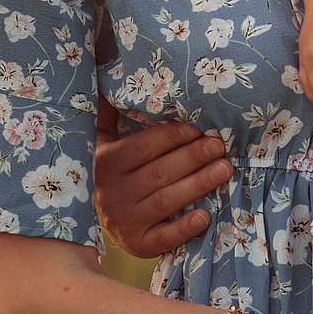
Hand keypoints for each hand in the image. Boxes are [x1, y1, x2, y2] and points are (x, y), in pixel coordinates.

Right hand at [92, 110, 228, 258]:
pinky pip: (163, 238)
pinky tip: (205, 217)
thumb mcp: (101, 138)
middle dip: (192, 157)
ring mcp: (125, 221)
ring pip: (165, 202)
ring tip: (224, 170)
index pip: (143, 147)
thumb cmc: (110, 168)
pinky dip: (184, 229)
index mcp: (107, 163)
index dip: (172, 136)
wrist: (88, 218)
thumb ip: (109, 110)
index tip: (199, 127)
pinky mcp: (137, 244)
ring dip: (197, 185)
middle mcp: (113, 193)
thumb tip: (112, 69)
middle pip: (158, 173)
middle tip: (220, 145)